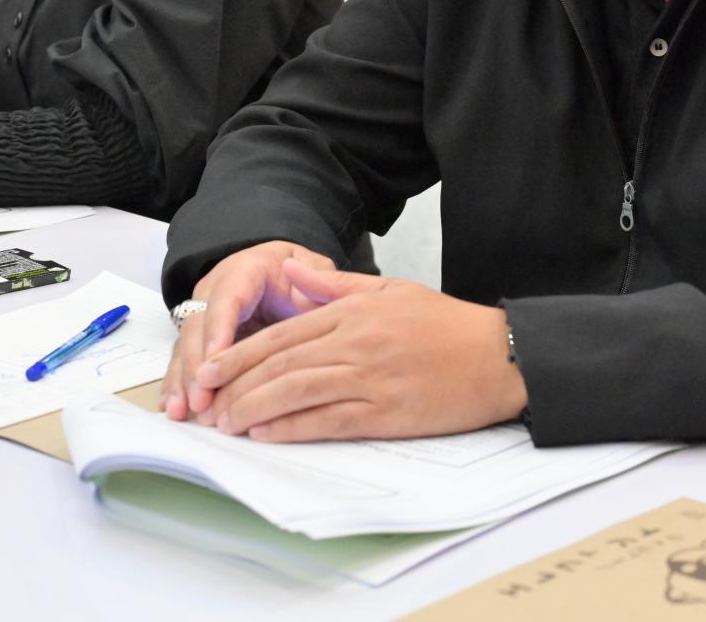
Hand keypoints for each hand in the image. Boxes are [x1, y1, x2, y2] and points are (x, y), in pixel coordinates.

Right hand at [161, 241, 337, 420]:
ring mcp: (203, 315)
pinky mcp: (199, 338)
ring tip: (181, 411)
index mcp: (245, 270)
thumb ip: (322, 282)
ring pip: (185, 346)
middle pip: (198, 325)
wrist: (280, 274)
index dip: (219, 327)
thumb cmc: (298, 276)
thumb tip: (312, 289)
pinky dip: (177, 385)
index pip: (228, 296)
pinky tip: (173, 409)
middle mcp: (214, 290)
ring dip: (182, 380)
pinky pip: (183, 360)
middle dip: (197, 364)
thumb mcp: (316, 270)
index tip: (217, 358)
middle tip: (200, 398)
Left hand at [192, 259, 526, 441]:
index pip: (283, 333)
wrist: (499, 355)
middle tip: (207, 401)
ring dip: (255, 409)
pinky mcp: (387, 411)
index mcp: (354, 312)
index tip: (210, 367)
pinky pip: (329, 420)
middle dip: (237, 384)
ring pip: (297, 392)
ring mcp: (371, 377)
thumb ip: (335, 285)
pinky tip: (268, 434)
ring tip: (227, 422)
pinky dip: (293, 428)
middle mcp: (356, 342)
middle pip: (281, 364)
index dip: (240, 353)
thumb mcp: (391, 290)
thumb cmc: (448, 325)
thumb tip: (291, 272)